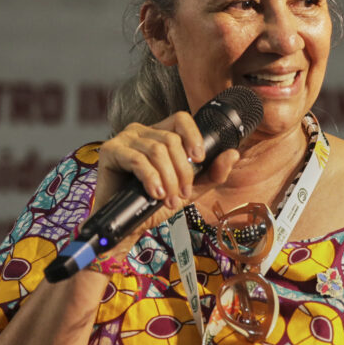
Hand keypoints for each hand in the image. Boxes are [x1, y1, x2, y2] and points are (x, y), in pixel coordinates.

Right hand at [91, 112, 239, 256]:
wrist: (124, 225)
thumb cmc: (151, 204)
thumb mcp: (188, 189)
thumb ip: (211, 174)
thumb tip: (233, 154)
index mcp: (159, 134)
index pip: (181, 119)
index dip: (193, 136)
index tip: (199, 160)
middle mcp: (141, 131)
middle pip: (172, 140)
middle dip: (182, 171)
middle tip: (181, 194)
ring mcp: (125, 139)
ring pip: (157, 150)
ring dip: (167, 179)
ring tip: (168, 198)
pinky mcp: (110, 151)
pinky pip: (137, 160)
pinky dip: (151, 178)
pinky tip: (155, 193)